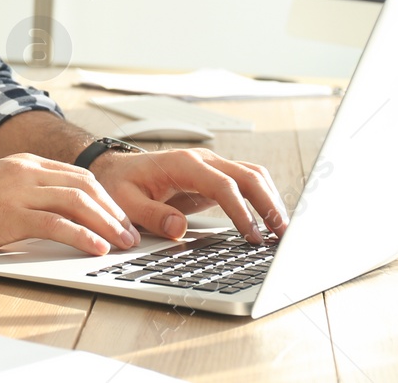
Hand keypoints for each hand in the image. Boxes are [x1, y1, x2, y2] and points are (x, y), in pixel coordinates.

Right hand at [0, 153, 142, 256]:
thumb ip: (28, 192)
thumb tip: (61, 214)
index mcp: (25, 164)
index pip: (79, 176)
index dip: (106, 198)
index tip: (120, 218)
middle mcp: (26, 172)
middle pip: (85, 186)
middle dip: (113, 211)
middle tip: (129, 234)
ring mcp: (18, 191)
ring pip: (77, 202)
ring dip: (106, 224)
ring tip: (121, 243)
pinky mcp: (10, 215)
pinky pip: (56, 224)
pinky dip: (82, 236)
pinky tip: (96, 248)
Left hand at [89, 147, 289, 243]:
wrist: (115, 169)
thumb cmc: (120, 184)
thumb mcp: (125, 202)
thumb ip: (151, 215)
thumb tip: (178, 228)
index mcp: (182, 164)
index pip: (223, 184)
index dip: (241, 211)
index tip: (252, 236)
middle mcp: (202, 160)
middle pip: (247, 175)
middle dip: (268, 203)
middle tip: (282, 234)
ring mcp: (211, 166)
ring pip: (252, 175)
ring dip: (270, 199)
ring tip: (282, 231)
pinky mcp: (214, 177)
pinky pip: (246, 182)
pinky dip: (262, 197)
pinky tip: (269, 220)